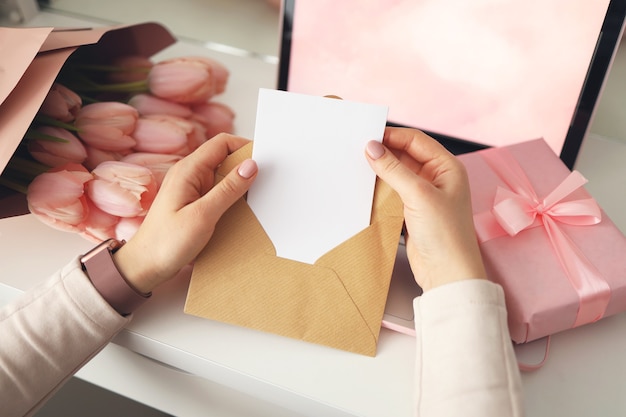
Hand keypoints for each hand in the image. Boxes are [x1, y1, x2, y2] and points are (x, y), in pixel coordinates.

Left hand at [113, 133, 257, 292]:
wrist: (144, 266)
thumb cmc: (166, 243)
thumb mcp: (203, 216)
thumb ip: (228, 189)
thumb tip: (251, 166)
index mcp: (188, 170)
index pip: (222, 143)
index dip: (245, 147)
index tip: (266, 160)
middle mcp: (190, 175)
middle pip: (224, 157)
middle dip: (246, 166)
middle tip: (265, 181)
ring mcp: (191, 189)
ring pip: (223, 176)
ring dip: (240, 184)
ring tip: (256, 198)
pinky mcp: (194, 203)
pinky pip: (219, 192)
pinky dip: (232, 197)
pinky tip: (242, 210)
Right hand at [365, 127, 484, 291]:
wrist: (447, 273)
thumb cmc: (446, 234)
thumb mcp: (418, 195)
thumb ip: (393, 169)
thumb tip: (372, 148)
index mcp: (447, 167)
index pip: (415, 141)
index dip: (392, 136)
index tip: (367, 137)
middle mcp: (437, 178)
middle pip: (405, 155)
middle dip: (383, 153)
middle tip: (357, 150)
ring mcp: (424, 195)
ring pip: (397, 173)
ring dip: (380, 171)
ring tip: (357, 167)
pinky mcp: (412, 211)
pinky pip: (393, 192)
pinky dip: (380, 188)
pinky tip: (365, 187)